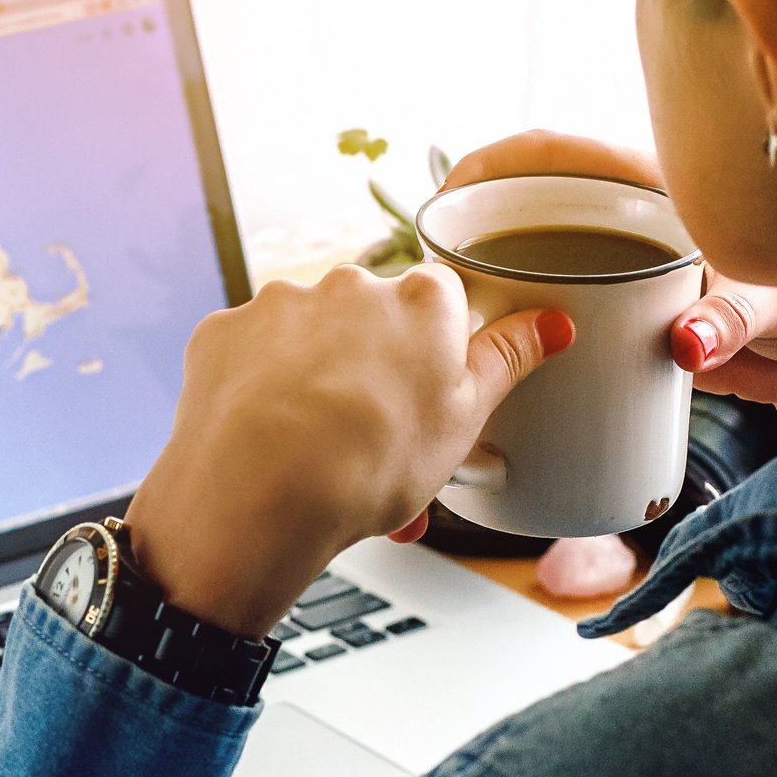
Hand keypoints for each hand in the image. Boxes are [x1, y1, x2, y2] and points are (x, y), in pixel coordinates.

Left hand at [123, 264, 572, 637]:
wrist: (258, 493)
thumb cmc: (369, 464)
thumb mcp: (465, 419)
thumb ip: (507, 360)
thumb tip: (552, 323)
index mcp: (421, 299)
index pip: (444, 304)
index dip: (438, 355)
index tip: (430, 395)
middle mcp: (350, 284)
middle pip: (372, 321)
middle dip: (374, 375)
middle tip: (374, 447)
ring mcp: (280, 303)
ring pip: (309, 340)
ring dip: (316, 385)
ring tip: (317, 457)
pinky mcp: (223, 332)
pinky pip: (249, 355)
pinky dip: (258, 389)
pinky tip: (265, 438)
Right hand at [444, 130, 776, 446]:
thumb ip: (736, 316)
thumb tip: (685, 342)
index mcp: (657, 188)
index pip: (558, 154)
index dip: (496, 163)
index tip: (452, 193)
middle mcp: (620, 224)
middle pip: (522, 210)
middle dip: (468, 236)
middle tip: (432, 283)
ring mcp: (607, 275)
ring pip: (524, 269)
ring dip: (481, 295)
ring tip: (445, 333)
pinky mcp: (605, 326)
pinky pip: (545, 322)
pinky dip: (511, 342)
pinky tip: (483, 371)